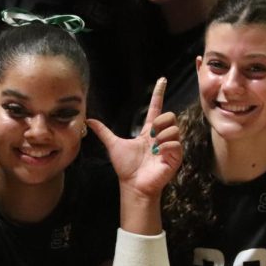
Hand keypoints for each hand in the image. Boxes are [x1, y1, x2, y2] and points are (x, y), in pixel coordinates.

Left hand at [88, 77, 181, 199]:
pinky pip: (176, 143)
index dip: (158, 94)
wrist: (133, 185)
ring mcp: (170, 146)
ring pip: (174, 128)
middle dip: (160, 122)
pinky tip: (158, 154)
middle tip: (151, 135)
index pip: (156, 108)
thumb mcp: (113, 145)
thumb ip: (103, 131)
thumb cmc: (126, 167)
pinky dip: (165, 147)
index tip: (162, 79)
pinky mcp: (176, 156)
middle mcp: (161, 136)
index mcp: (149, 131)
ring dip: (161, 136)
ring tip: (153, 148)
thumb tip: (89, 120)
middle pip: (169, 115)